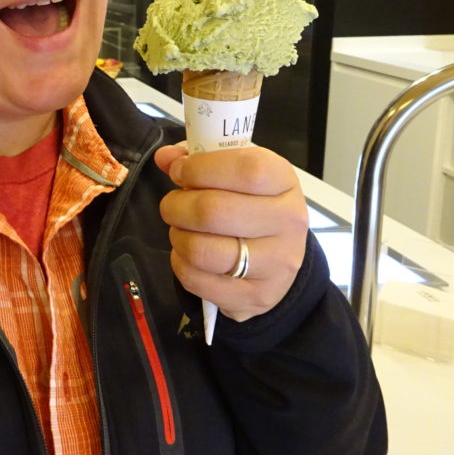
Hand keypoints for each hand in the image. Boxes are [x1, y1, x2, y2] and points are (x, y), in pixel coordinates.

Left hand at [153, 143, 307, 322]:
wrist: (280, 259)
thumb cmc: (251, 204)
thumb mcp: (235, 174)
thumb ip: (199, 160)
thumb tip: (165, 157)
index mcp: (284, 182)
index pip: (246, 170)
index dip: (201, 168)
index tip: (179, 171)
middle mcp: (288, 223)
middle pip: (214, 211)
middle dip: (177, 205)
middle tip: (171, 205)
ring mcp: (275, 264)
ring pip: (202, 250)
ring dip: (177, 236)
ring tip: (180, 229)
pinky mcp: (255, 296)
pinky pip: (196, 279)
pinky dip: (180, 263)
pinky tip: (188, 254)